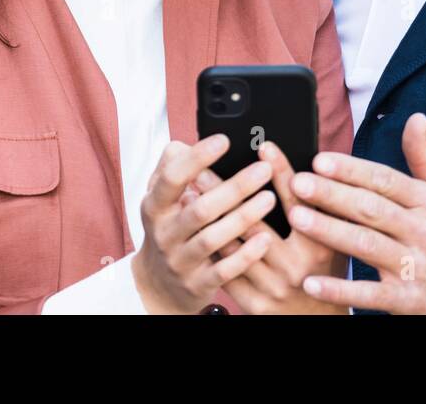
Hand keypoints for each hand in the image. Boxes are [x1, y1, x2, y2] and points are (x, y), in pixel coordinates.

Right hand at [131, 134, 276, 313]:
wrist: (158, 284)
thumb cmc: (169, 228)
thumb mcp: (162, 199)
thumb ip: (172, 168)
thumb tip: (186, 145)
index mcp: (155, 206)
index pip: (172, 178)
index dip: (197, 158)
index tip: (224, 141)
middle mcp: (165, 234)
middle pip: (200, 210)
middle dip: (234, 188)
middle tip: (264, 169)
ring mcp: (181, 261)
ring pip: (213, 239)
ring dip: (243, 218)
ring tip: (269, 199)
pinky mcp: (197, 284)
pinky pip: (224, 271)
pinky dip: (245, 255)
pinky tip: (266, 239)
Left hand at [192, 141, 348, 314]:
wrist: (317, 325)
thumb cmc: (324, 274)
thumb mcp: (336, 242)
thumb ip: (324, 209)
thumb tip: (316, 168)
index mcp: (318, 246)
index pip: (297, 202)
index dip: (281, 172)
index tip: (264, 146)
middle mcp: (296, 266)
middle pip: (255, 221)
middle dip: (228, 191)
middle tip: (205, 166)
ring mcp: (273, 287)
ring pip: (235, 245)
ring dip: (211, 217)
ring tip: (191, 191)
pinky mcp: (255, 304)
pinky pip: (227, 270)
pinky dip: (210, 245)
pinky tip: (196, 226)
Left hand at [289, 113, 425, 313]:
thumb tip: (415, 118)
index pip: (386, 181)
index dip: (352, 170)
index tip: (320, 160)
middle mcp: (422, 232)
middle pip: (372, 210)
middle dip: (333, 195)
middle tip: (298, 182)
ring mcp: (415, 268)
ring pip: (366, 246)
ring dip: (330, 232)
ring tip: (297, 218)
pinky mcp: (407, 300)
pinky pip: (370, 295)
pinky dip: (340, 290)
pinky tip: (311, 282)